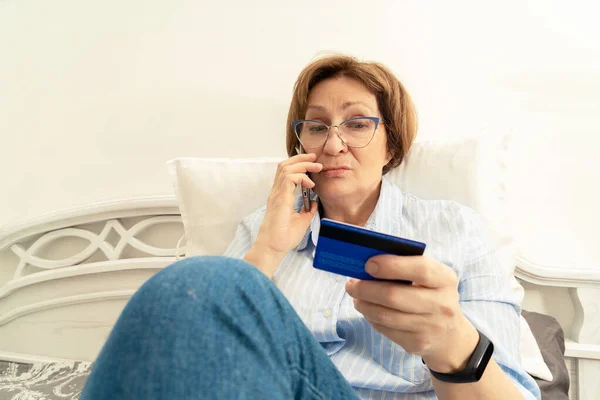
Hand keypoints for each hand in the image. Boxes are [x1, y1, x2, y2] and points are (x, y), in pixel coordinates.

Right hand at [254, 152, 322, 257]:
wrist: (274, 247)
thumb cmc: (283, 237)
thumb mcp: (301, 221)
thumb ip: (307, 210)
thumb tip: (314, 203)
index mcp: (280, 196)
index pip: (286, 172)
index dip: (299, 164)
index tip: (313, 164)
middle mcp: (277, 192)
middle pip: (285, 165)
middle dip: (301, 158)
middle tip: (315, 158)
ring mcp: (277, 194)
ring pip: (286, 168)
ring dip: (303, 164)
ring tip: (316, 167)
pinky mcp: (280, 198)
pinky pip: (289, 178)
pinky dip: (301, 176)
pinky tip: (310, 184)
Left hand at [345, 255, 479, 372]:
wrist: (449, 334)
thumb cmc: (431, 294)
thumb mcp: (429, 276)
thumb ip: (404, 266)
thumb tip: (368, 263)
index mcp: (445, 279)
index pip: (420, 270)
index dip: (391, 266)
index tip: (368, 265)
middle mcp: (442, 304)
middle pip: (395, 296)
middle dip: (366, 289)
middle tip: (351, 284)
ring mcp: (431, 327)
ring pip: (386, 316)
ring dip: (364, 305)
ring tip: (356, 297)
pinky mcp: (418, 344)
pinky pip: (386, 330)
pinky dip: (372, 318)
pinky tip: (368, 310)